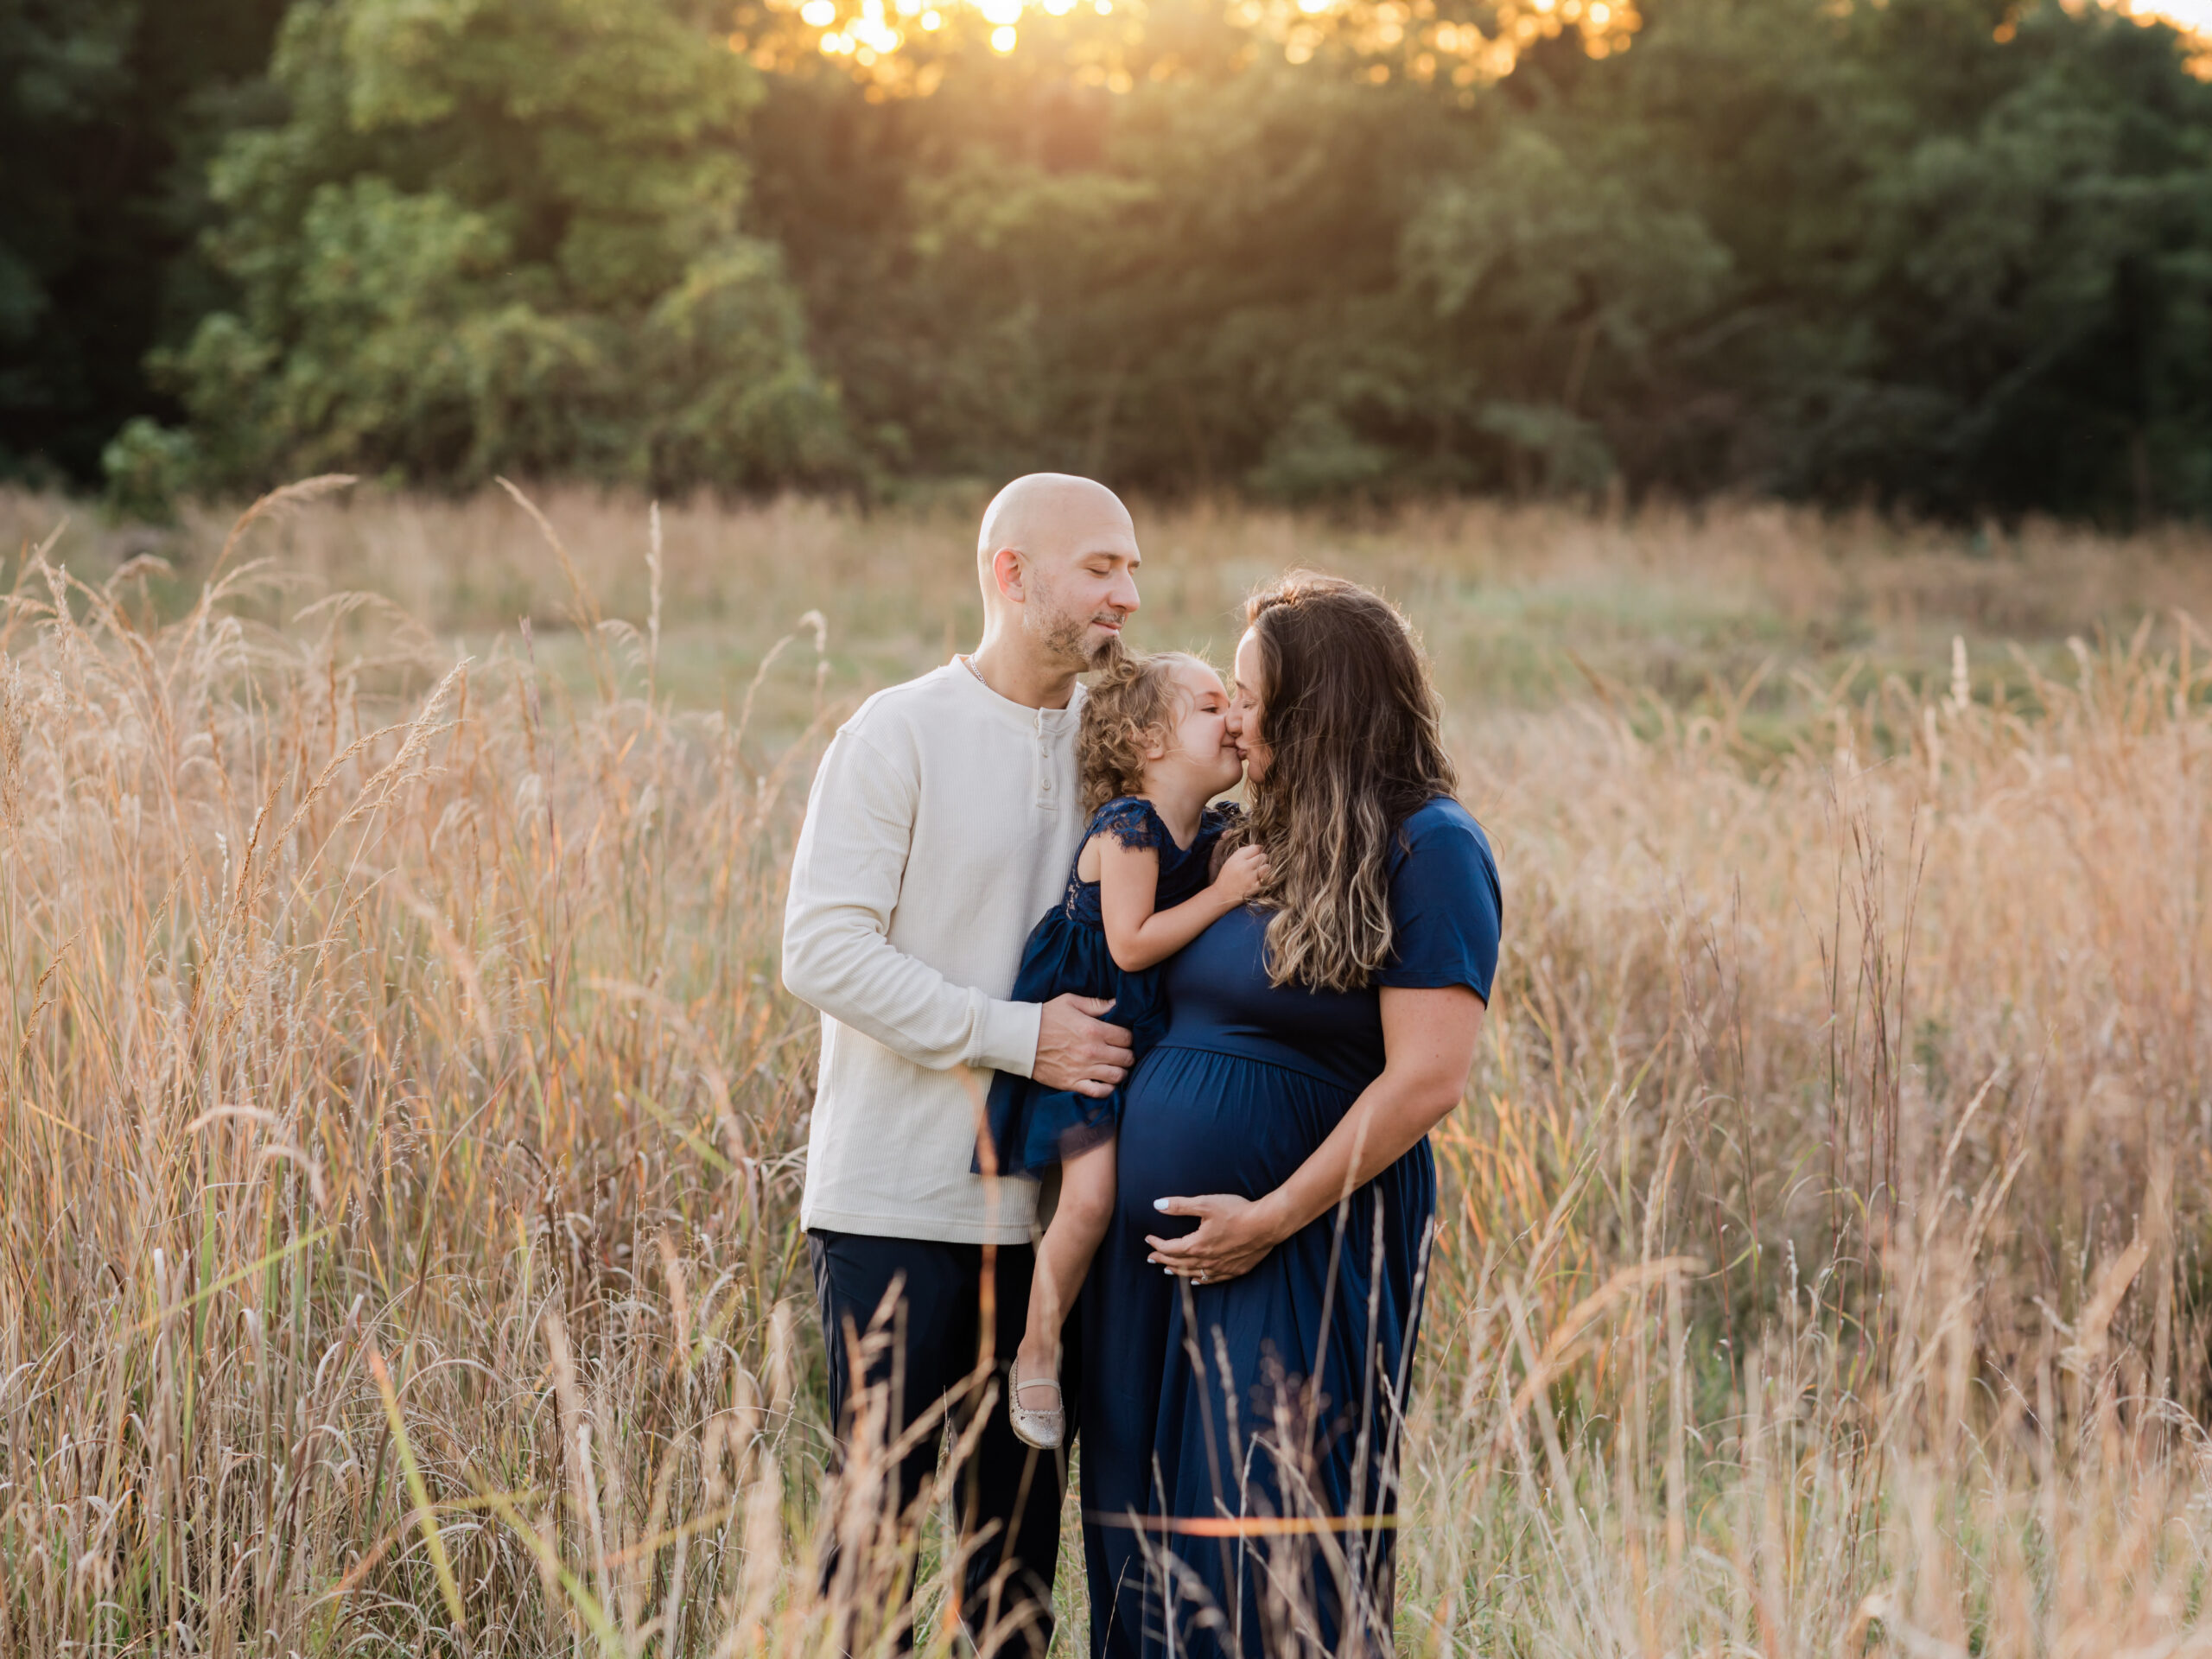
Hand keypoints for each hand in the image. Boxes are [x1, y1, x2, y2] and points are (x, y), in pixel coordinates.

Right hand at [1031, 994, 1134, 1097]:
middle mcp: (1092, 1051)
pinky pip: (1099, 1092)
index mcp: (1093, 1030)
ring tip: (1117, 1067)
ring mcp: (1083, 1069)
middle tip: (1124, 1052)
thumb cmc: (1045, 1017)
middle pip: (1126, 1058)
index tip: (1124, 1038)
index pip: (1127, 1037)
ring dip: (1121, 1072)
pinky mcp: (1072, 1083)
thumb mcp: (1070, 1002)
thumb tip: (1117, 1004)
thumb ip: (1096, 1004)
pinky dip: (1108, 1089)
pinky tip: (1107, 1083)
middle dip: (1129, 1054)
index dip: (1129, 1037)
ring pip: (1117, 1076)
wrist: (1019, 1038)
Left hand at [1145, 1192, 1288, 1283]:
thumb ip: (1180, 1206)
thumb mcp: (1206, 1203)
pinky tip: (1196, 1279)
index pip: (1170, 1248)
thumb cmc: (1237, 1212)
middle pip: (1179, 1263)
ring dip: (1178, 1271)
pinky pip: (1212, 1279)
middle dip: (1163, 1260)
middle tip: (1151, 1258)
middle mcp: (1207, 1260)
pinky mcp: (1235, 1269)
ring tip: (1167, 1270)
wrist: (1266, 1224)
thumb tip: (1157, 1205)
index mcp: (1197, 1244)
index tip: (1148, 1240)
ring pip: (1194, 1273)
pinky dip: (1200, 1279)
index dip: (1157, 1244)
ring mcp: (1221, 1267)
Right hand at [1210, 845, 1269, 905]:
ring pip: (1267, 867)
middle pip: (1263, 856)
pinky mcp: (1255, 887)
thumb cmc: (1226, 877)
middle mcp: (1244, 867)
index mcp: (1237, 859)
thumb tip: (1257, 847)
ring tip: (1259, 872)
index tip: (1257, 854)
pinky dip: (1266, 878)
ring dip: (1265, 869)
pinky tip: (1261, 879)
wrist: (1222, 895)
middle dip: (1261, 860)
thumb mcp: (1230, 861)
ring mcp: (1251, 878)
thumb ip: (1242, 852)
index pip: (1256, 848)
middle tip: (1257, 864)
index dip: (1258, 850)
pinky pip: (1268, 878)